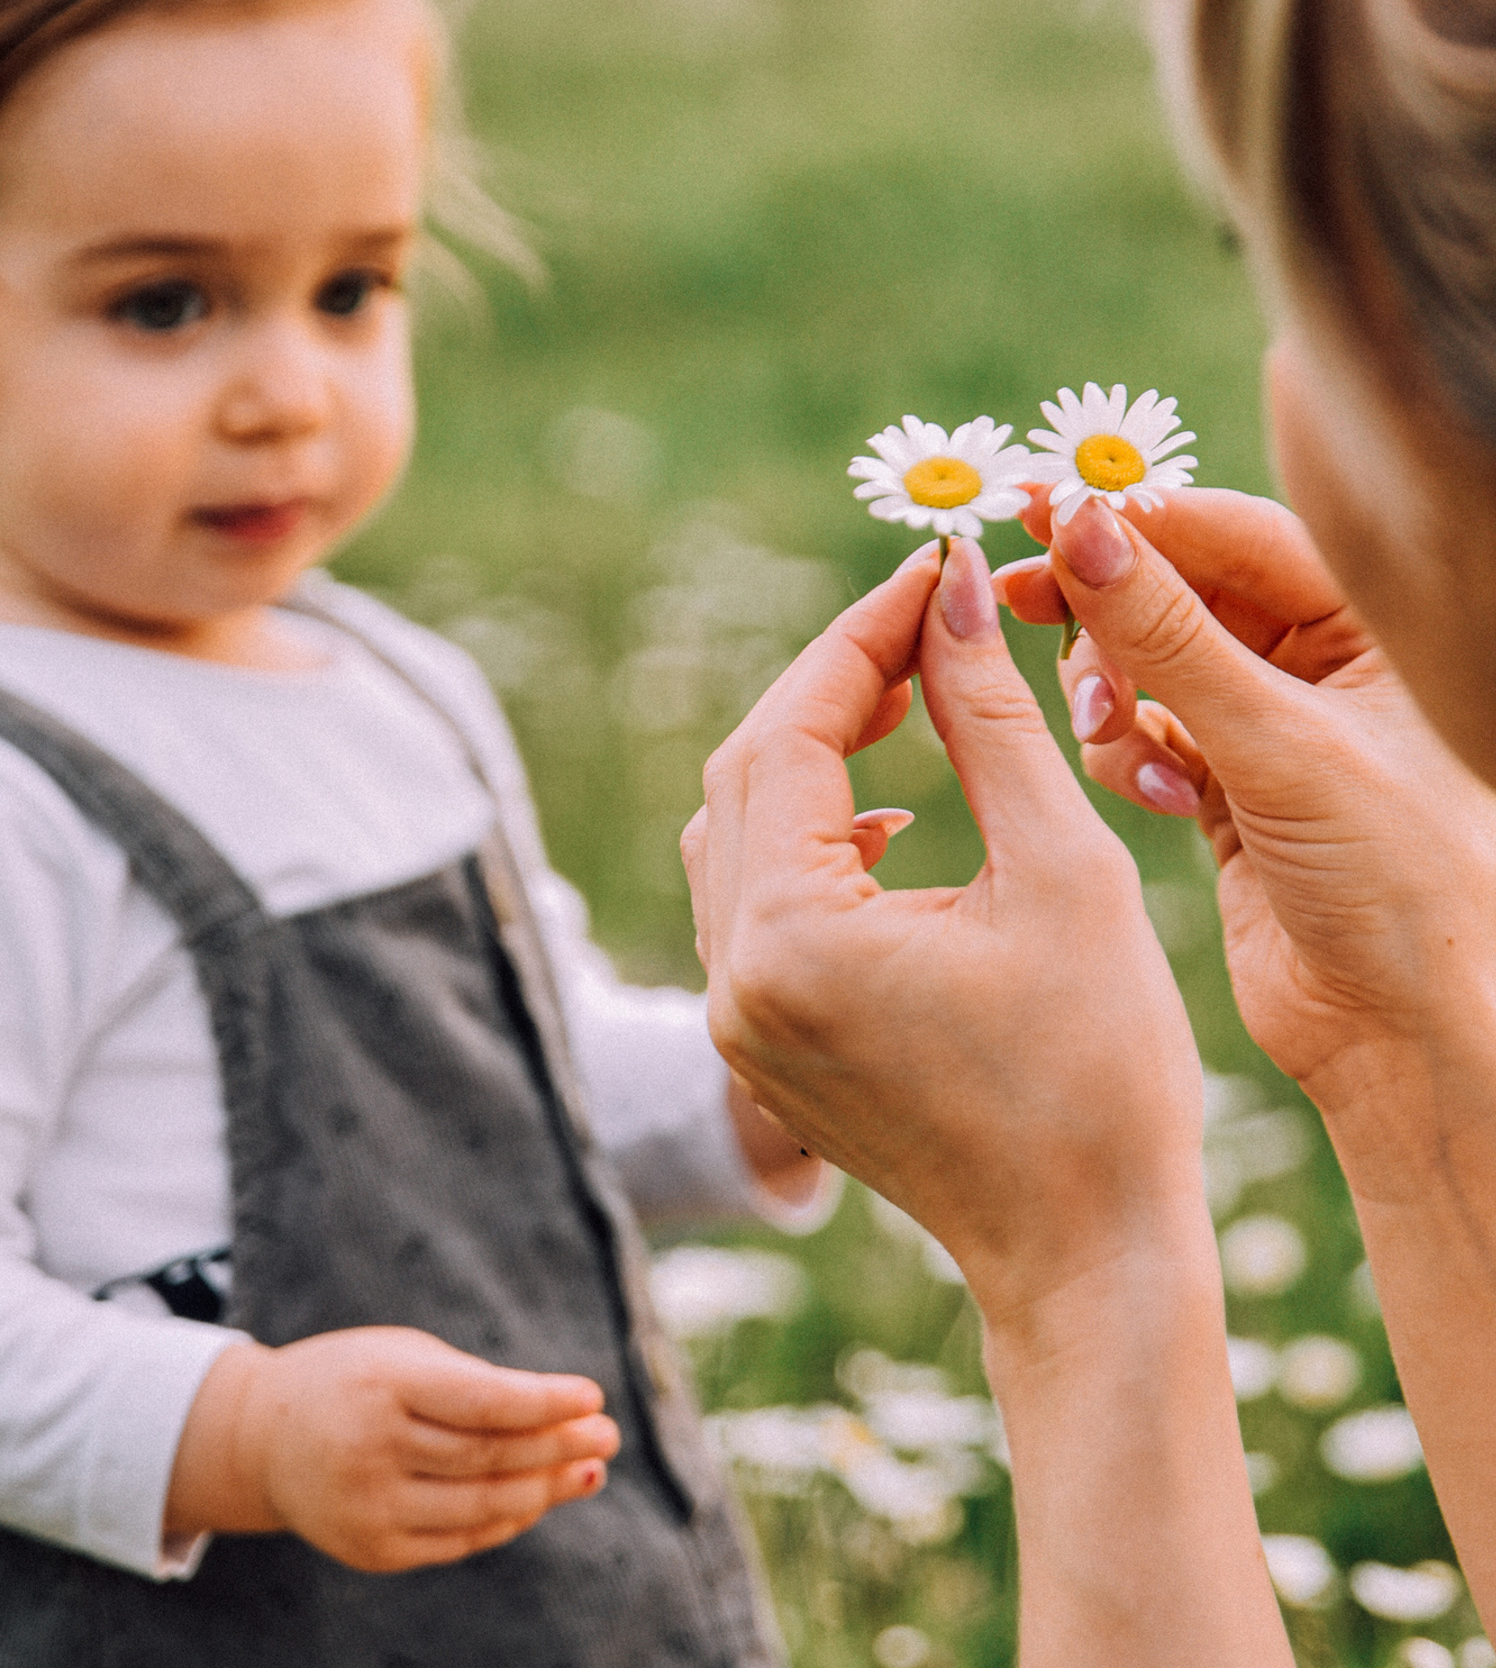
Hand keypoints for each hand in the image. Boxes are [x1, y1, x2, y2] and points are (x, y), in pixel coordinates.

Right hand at [167, 1327, 617, 1571]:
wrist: (263, 1437)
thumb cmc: (355, 1380)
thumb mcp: (403, 1356)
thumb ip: (472, 1385)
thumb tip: (562, 1418)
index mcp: (383, 1384)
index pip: (483, 1402)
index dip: (545, 1402)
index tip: (593, 1395)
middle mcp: (372, 1448)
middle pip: (490, 1457)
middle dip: (558, 1446)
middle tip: (607, 1435)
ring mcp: (369, 1507)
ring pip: (481, 1506)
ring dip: (545, 1489)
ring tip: (589, 1470)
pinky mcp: (372, 1550)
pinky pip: (458, 1540)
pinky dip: (506, 1521)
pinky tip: (539, 1498)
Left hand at [682, 540, 1204, 1331]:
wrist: (1083, 1255)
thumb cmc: (1100, 1075)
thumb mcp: (1060, 875)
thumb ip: (987, 721)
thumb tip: (950, 595)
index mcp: (790, 937)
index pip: (789, 734)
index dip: (856, 639)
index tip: (928, 575)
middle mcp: (730, 977)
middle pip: (745, 773)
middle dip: (829, 685)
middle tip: (922, 625)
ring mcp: (732, 1015)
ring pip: (735, 831)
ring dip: (810, 754)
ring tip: (906, 699)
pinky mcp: (756, 1038)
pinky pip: (748, 900)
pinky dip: (805, 835)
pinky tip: (884, 822)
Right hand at [996, 484, 1495, 1133]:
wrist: (1399, 1035)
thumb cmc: (1392, 884)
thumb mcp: (1276, 743)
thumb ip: (1169, 634)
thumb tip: (1081, 528)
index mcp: (1370, 628)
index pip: (1233, 534)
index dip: (1135, 520)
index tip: (1039, 511)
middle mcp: (1319, 664)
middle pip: (1177, 591)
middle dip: (1101, 606)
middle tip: (1014, 598)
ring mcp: (1265, 725)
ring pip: (1145, 663)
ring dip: (1110, 693)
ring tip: (1111, 734)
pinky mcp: (1221, 785)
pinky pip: (1139, 734)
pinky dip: (1124, 755)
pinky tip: (1155, 798)